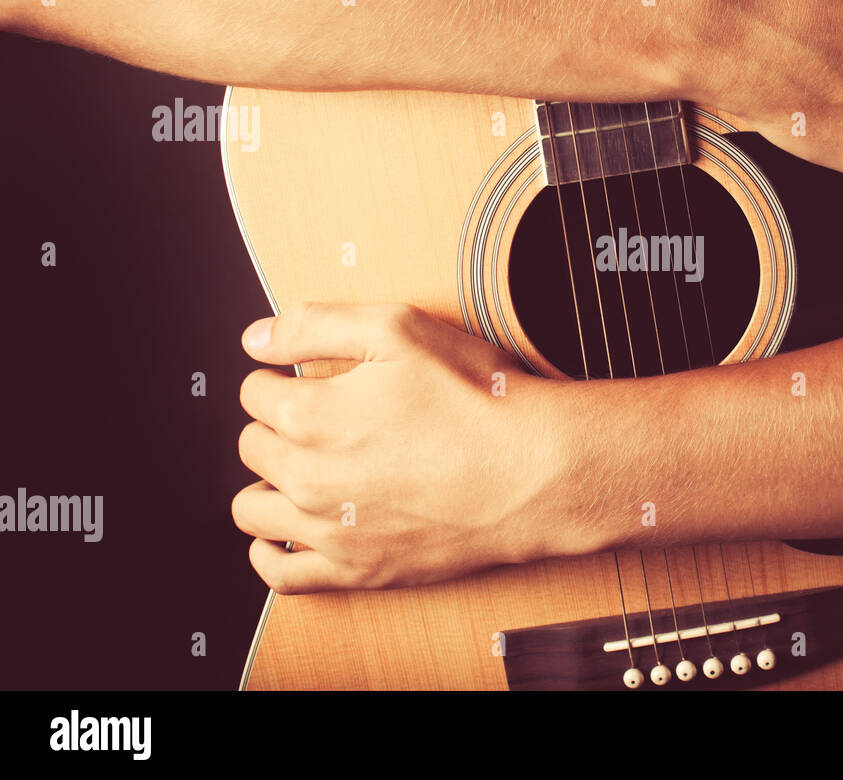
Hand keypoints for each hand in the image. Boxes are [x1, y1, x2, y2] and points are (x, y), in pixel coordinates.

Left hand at [231, 302, 571, 593]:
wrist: (535, 472)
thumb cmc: (480, 401)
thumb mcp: (400, 329)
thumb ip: (316, 324)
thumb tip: (257, 336)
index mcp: (309, 415)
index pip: (254, 391)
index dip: (281, 377)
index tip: (307, 378)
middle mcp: (307, 478)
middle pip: (251, 446)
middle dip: (276, 425)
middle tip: (321, 417)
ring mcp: (329, 531)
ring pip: (251, 509)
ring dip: (267, 484)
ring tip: (303, 468)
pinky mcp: (356, 569)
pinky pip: (279, 574)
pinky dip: (269, 552)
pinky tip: (285, 533)